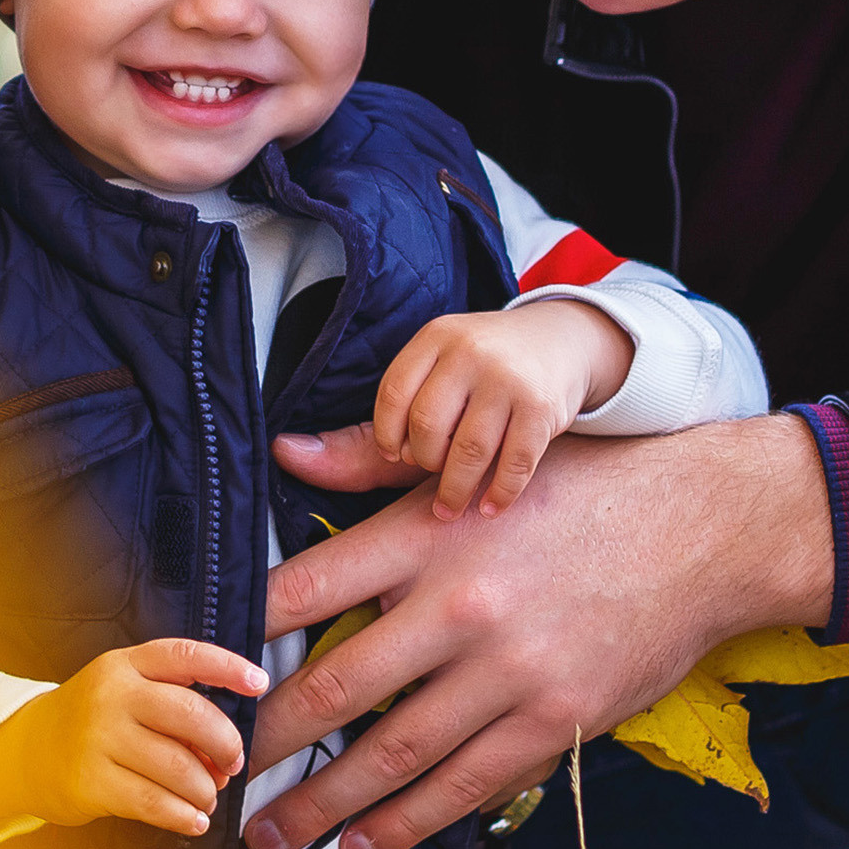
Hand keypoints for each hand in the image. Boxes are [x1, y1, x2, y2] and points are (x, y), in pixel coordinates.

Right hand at [0, 639, 268, 837]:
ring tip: (207, 796)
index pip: (186, 655)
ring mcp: (98, 737)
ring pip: (177, 766)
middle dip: (225, 744)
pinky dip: (185, 816)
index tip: (259, 684)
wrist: (29, 749)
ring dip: (205, 789)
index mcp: (126, 664)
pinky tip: (194, 820)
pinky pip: (154, 803)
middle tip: (232, 764)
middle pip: (190, 714)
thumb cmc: (95, 720)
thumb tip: (226, 752)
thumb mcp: (126, 692)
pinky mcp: (90, 781)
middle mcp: (112, 694)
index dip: (228, 667)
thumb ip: (173, 707)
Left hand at [244, 415, 834, 848]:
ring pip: (393, 756)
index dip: (243, 632)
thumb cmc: (581, 487)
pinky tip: (365, 841)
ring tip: (273, 829)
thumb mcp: (475, 463)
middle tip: (215, 769)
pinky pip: (466, 785)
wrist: (702, 529)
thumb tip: (286, 452)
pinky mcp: (553, 721)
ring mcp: (508, 674)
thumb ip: (374, 465)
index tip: (204, 668)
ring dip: (324, 803)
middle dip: (266, 739)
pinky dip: (408, 821)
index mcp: (429, 535)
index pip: (308, 588)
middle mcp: (459, 608)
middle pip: (335, 687)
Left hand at [373, 300, 633, 518]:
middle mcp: (469, 351)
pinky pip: (514, 464)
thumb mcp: (432, 377)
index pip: (393, 392)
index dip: (388, 435)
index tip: (397, 454)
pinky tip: (491, 508)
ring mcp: (509, 379)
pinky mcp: (544, 408)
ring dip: (456, 491)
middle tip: (430, 478)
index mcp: (434, 338)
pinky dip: (499, 495)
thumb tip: (288, 454)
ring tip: (451, 510)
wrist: (561, 342)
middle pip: (427, 424)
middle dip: (424, 463)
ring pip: (468, 450)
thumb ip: (373, 426)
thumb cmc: (480, 373)